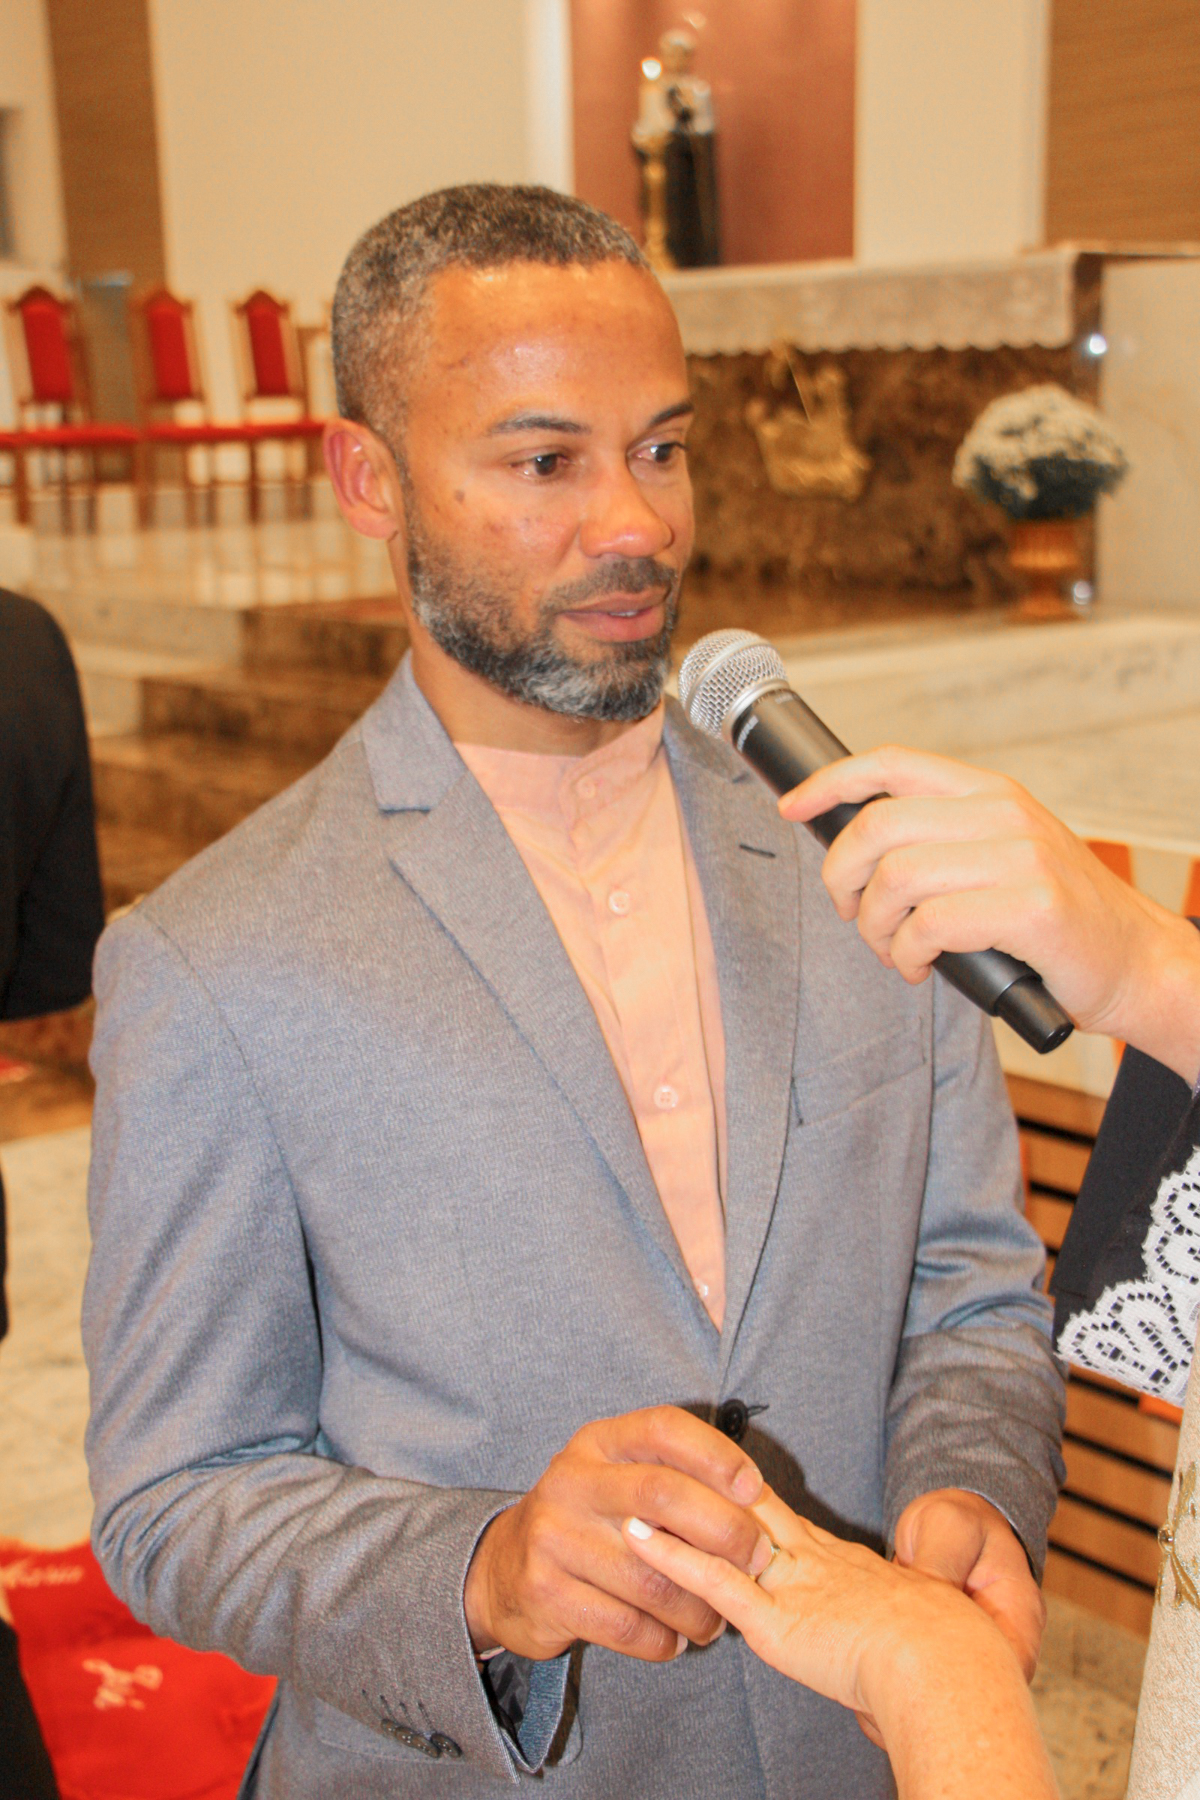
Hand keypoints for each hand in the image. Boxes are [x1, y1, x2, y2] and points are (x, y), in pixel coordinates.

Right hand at [463, 1405, 772, 1661]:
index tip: (754, 1489)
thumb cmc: (589, 1521)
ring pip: (652, 1576)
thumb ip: (674, 1479)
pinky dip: (662, 1640)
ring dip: (699, 1606)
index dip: (716, 1454)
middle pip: (662, 1494)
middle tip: (757, 1561)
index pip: (663, 1429)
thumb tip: (755, 1501)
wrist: (505, 1570)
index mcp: (598, 1443)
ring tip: (716, 1620)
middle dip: (724, 1530)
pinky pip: (626, 1625)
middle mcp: (573, 1481)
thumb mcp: (617, 1480)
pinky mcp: (547, 1593)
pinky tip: (673, 1640)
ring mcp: (555, 1537)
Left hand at [622, 1488, 1057, 1799]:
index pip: (786, 1523)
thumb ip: (889, 1642)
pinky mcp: (778, 1621)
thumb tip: (881, 1676)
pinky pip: (714, 1582)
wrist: (951, 1666)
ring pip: (722, 1535)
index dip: (752, 1502)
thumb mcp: (923, 1634)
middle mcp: (816, 1563)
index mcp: (848, 1565)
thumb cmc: (954, 1658)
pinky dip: (671, 1558)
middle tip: (667, 1463)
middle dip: (707, 1490)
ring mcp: (794, 1587)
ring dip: (676, 1515)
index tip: (724, 1479)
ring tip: (633, 1492)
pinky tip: (636, 1539)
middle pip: (749, 1512)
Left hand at [779, 747, 1199, 1083]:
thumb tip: (853, 850)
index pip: (892, 763)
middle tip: (851, 912)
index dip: (831, 783)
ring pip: (897, 877)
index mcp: (990, 792)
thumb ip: (941, 840)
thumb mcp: (1002, 855)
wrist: (1136, 961)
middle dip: (842, 876)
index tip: (793, 809)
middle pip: (878, 824)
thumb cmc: (1056, 917)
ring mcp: (1021, 857)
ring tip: (891, 949)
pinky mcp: (1031, 907)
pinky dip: (907, 954)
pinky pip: (930, 924)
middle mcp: (1004, 812)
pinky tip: (919, 966)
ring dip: (874, 926)